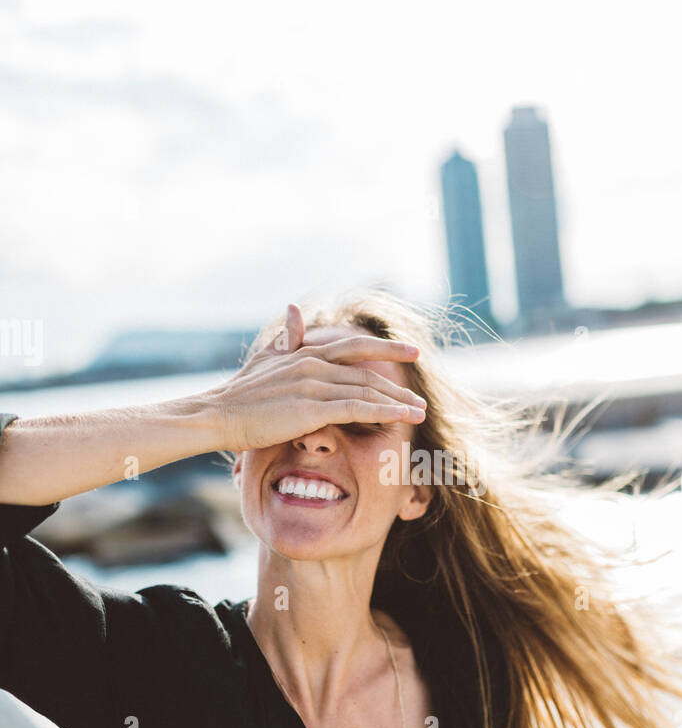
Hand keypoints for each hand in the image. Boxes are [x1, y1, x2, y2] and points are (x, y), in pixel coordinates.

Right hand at [207, 303, 427, 451]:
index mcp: (305, 354)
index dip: (385, 349)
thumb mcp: (263, 359)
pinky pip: (358, 409)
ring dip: (397, 402)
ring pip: (367, 390)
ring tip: (420, 411)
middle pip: (366, 372)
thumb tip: (293, 309)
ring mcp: (314, 386)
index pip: (354, 347)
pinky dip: (385, 412)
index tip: (412, 351)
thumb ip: (285, 338)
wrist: (215, 415)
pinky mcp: (312, 409)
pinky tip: (404, 418)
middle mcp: (313, 365)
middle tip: (421, 395)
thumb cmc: (238, 395)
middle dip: (397, 384)